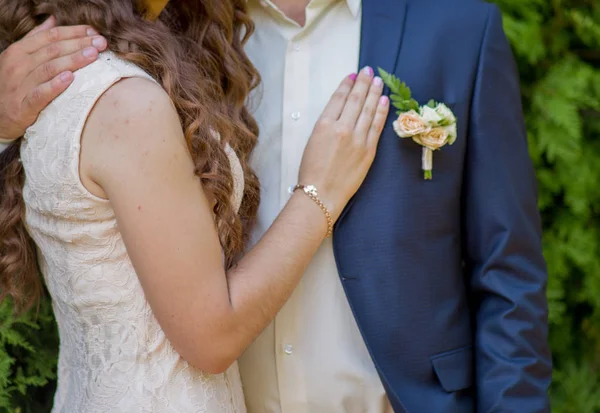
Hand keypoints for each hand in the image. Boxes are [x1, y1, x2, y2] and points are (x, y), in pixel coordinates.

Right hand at [0, 16, 106, 140]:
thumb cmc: (13, 85)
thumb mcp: (20, 59)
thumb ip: (36, 39)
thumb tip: (53, 21)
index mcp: (19, 51)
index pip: (50, 36)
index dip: (73, 32)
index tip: (93, 32)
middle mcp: (18, 65)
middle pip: (53, 50)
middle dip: (79, 44)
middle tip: (100, 42)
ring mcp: (20, 85)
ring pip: (49, 68)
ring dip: (73, 60)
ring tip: (92, 55)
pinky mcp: (23, 105)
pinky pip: (40, 94)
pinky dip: (55, 86)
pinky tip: (70, 78)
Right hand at [298, 66, 389, 220]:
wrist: (321, 194)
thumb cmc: (311, 171)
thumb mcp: (312, 142)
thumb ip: (326, 125)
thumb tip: (341, 112)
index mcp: (324, 125)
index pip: (339, 98)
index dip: (347, 85)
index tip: (353, 75)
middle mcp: (342, 128)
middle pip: (356, 100)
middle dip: (363, 83)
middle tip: (368, 71)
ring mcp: (358, 139)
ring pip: (369, 110)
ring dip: (374, 93)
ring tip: (378, 81)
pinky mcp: (368, 150)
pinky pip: (377, 126)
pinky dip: (381, 112)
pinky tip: (384, 101)